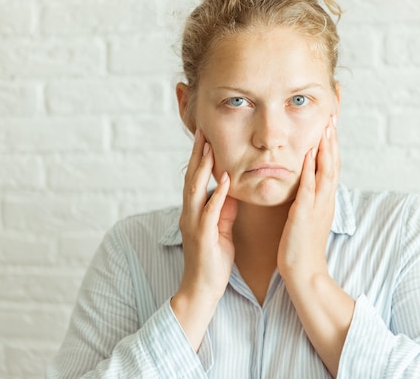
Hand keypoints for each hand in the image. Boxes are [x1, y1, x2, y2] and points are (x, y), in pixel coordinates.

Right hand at [175, 129, 237, 307]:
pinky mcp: (203, 237)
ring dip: (202, 168)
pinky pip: (210, 211)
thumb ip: (224, 209)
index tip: (206, 136)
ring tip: (209, 147)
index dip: (199, 157)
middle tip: (202, 131)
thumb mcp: (221, 229)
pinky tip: (224, 180)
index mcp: (194, 212)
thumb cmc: (213, 260)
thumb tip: (230, 189)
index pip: (195, 178)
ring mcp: (193, 224)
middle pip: (191, 177)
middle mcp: (189, 214)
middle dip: (197, 154)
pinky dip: (217, 194)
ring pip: (195, 190)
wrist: (202, 289)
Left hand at [277, 115, 339, 277]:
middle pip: (333, 164)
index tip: (330, 126)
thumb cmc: (301, 246)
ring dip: (327, 149)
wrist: (304, 270)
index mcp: (325, 200)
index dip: (332, 146)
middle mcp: (326, 200)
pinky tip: (310, 153)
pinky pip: (310, 187)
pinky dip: (311, 169)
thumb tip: (306, 186)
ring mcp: (318, 206)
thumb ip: (308, 200)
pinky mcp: (306, 213)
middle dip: (333, 139)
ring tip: (326, 127)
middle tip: (333, 117)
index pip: (331, 167)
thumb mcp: (307, 217)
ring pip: (326, 171)